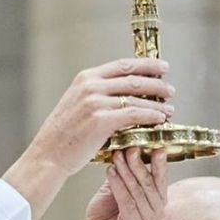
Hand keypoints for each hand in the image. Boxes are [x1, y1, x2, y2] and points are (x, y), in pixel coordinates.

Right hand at [26, 58, 175, 176]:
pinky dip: (150, 116)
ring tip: (169, 110)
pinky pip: (134, 115)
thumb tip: (124, 93)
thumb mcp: (77, 104)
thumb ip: (97, 95)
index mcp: (86, 78)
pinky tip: (160, 120)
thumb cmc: (64, 135)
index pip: (123, 65)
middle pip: (133, 79)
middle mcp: (91, 86)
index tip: (162, 67)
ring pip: (136, 98)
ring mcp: (95, 102)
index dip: (146, 64)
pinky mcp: (101, 120)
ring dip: (157, 104)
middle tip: (170, 90)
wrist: (48, 155)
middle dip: (156, 84)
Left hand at [74, 147, 168, 219]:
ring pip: (138, 192)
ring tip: (117, 156)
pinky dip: (118, 186)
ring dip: (126, 172)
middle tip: (130, 148)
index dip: (159, 163)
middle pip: (150, 184)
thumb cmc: (104, 218)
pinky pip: (127, 203)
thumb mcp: (116, 191)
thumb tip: (125, 150)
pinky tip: (111, 172)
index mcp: (156, 204)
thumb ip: (124, 175)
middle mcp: (156, 215)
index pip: (161, 180)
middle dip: (139, 164)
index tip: (155, 145)